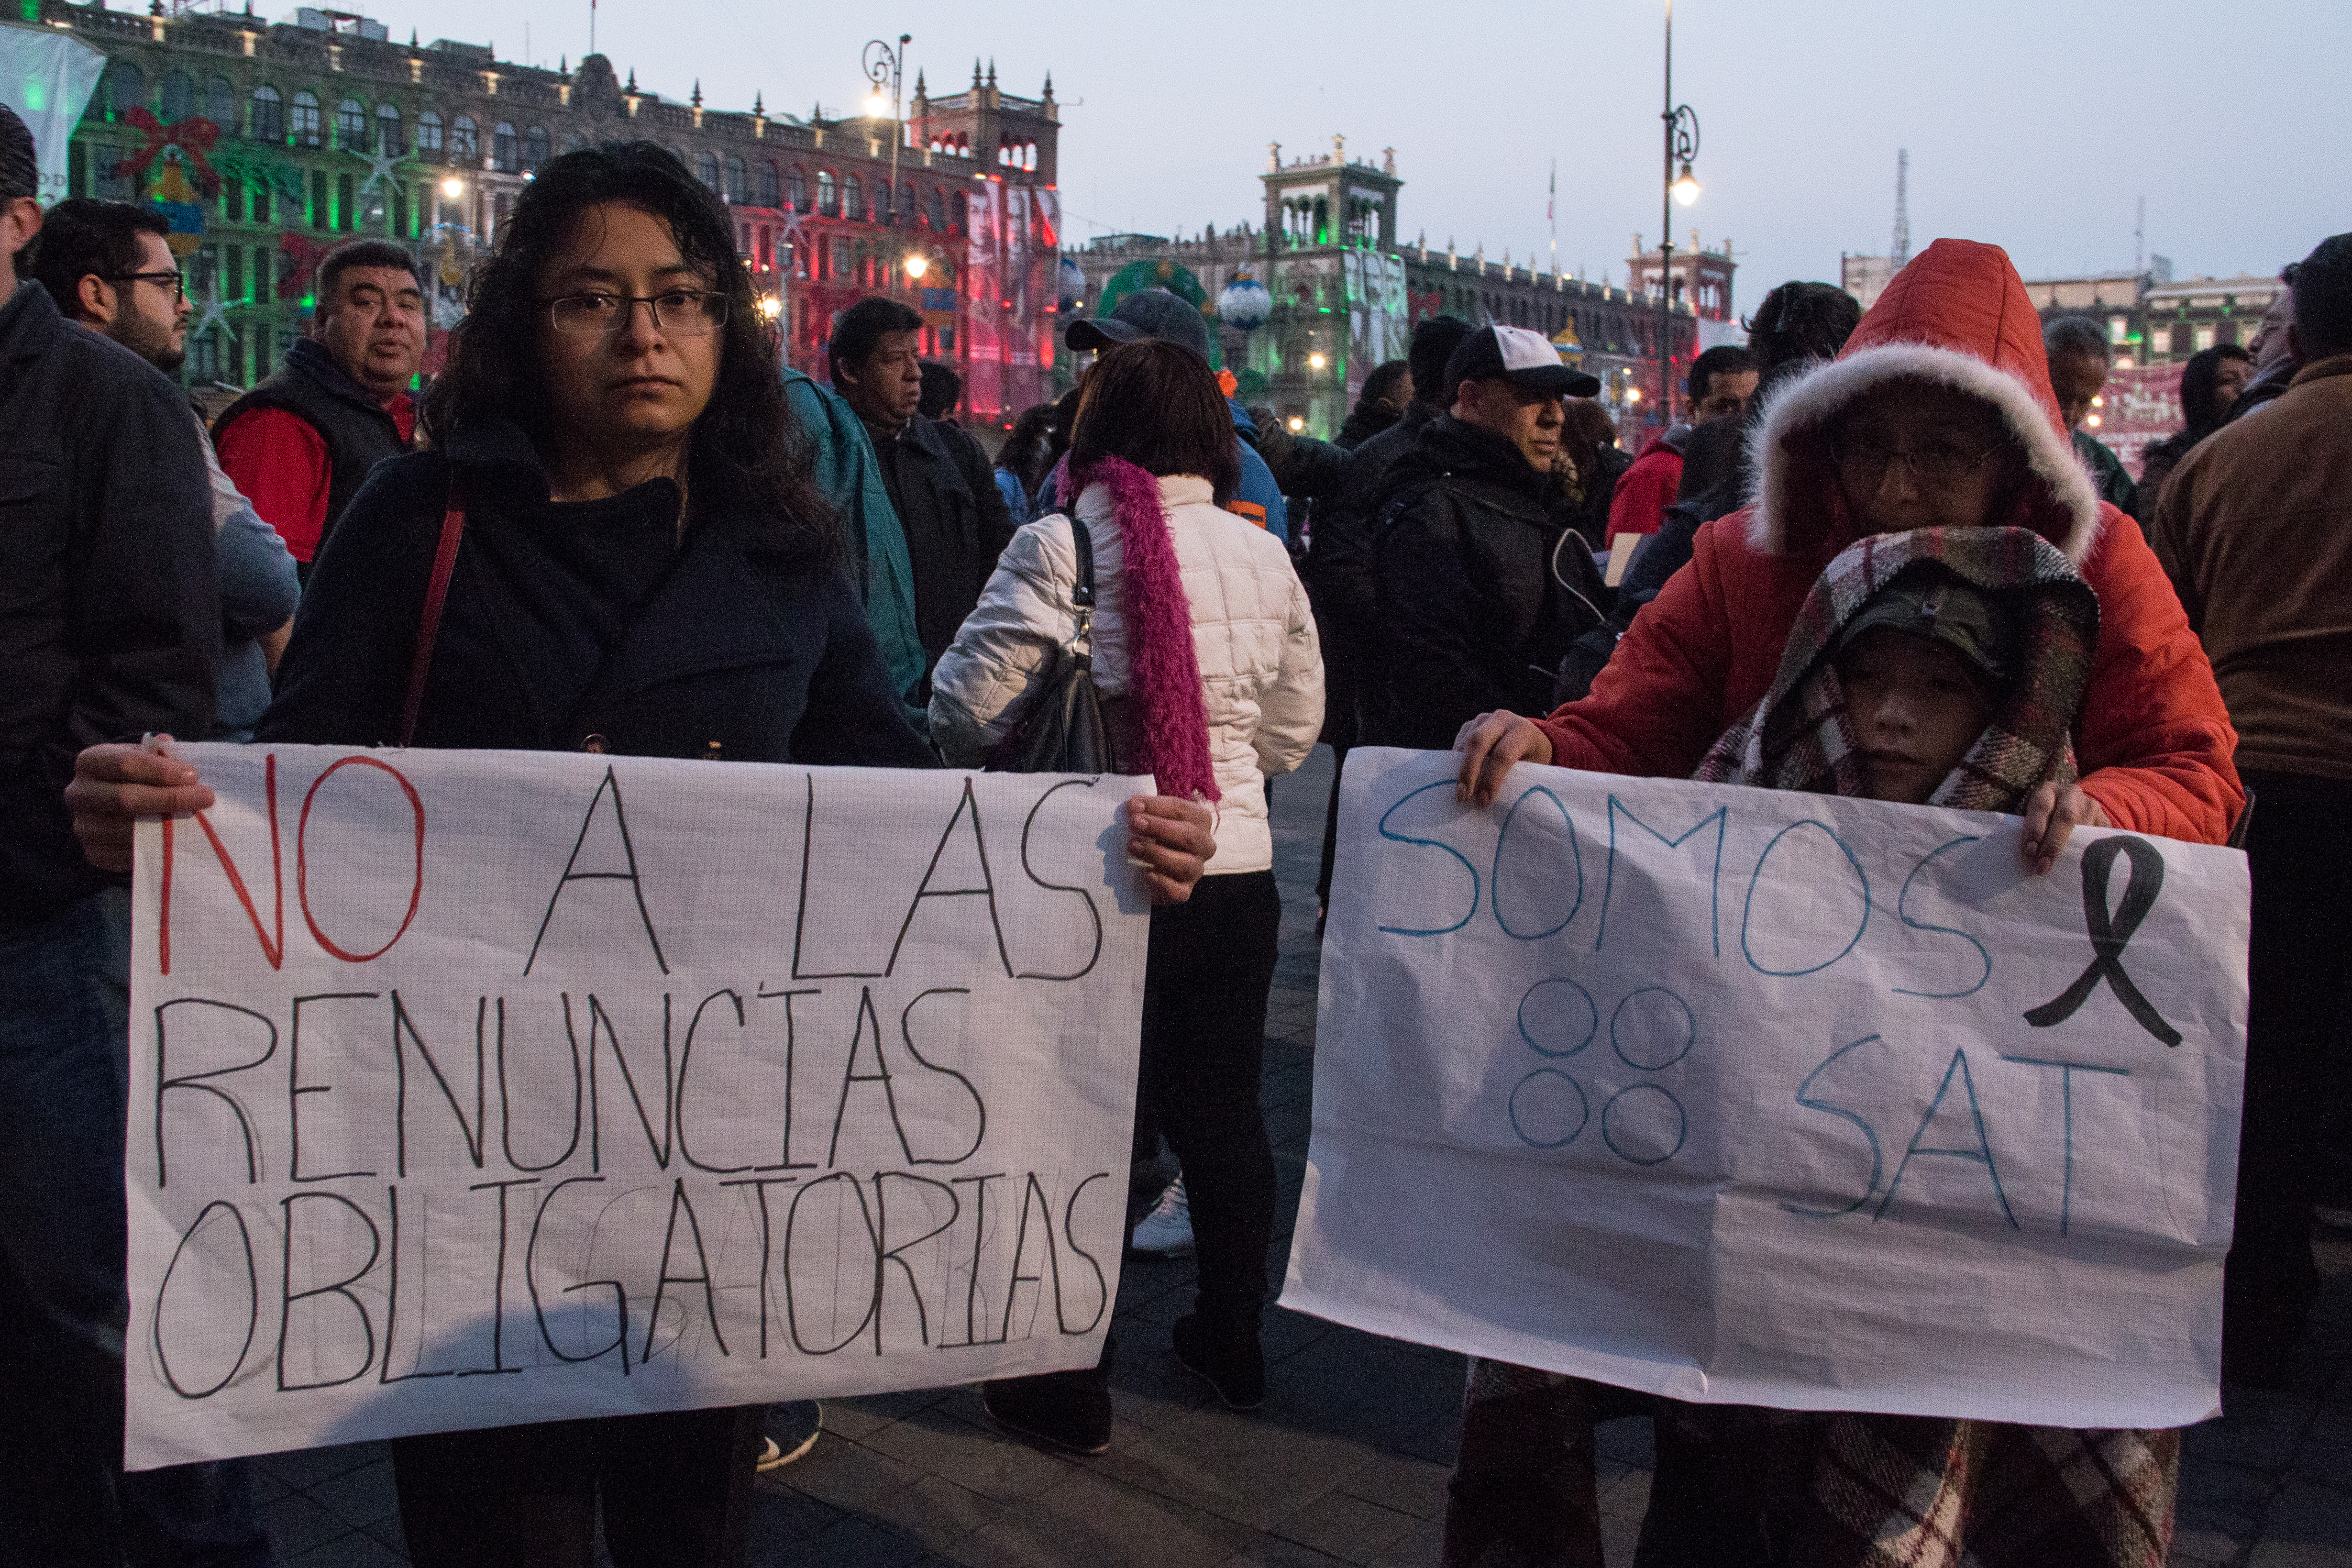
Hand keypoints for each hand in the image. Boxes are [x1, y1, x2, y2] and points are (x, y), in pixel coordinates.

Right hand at [64, 737, 212, 873]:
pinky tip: (181, 837)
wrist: (118, 809)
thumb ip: (160, 752)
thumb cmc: (140, 776)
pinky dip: (158, 845)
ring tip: (198, 816)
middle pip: (126, 799)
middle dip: (170, 798)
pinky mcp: (94, 853)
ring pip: (129, 829)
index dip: (160, 770)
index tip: (193, 775)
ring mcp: (83, 826)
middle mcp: (78, 793)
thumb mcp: (147, 758)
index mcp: (90, 762)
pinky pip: (129, 853)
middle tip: (206, 797)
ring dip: (168, 824)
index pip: (123, 763)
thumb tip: (168, 745)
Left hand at [1128, 795, 1215, 905]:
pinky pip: (1178, 891)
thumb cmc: (1154, 834)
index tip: (1133, 806)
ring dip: (1156, 853)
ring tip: (1133, 846)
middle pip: (1189, 836)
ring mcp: (1196, 869)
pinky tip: (1146, 873)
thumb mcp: (1151, 816)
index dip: (1157, 807)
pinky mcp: (1185, 891)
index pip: (1183, 810)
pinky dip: (1162, 882)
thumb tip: (1134, 806)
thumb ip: (1144, 809)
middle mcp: (1204, 845)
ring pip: (1186, 864)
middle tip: (1134, 824)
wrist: (1153, 865)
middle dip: (1159, 828)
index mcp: (1200, 820)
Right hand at [1453, 710, 1552, 808]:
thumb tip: (1490, 800)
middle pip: (1478, 742)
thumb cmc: (1533, 756)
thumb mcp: (1533, 767)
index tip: (1484, 801)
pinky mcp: (1471, 724)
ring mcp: (1484, 719)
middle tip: (1463, 796)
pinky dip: (1456, 762)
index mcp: (1522, 731)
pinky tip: (1460, 778)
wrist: (1529, 733)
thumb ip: (1516, 779)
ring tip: (1460, 792)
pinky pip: (1459, 743)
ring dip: (1460, 769)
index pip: (1503, 754)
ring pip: (1465, 743)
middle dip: (1468, 771)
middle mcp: (1502, 719)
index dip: (1492, 779)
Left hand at [2019, 780, 2109, 875]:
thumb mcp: (2036, 817)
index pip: (2041, 806)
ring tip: (2060, 869)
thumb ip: (2032, 830)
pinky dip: (2089, 851)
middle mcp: (2071, 793)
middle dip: (2053, 843)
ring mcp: (2090, 804)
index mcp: (2048, 790)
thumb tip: (2028, 856)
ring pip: (2083, 827)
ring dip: (2070, 850)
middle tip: (2043, 865)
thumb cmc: (2046, 818)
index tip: (2030, 851)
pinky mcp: (2104, 818)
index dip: (2035, 829)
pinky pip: (2098, 836)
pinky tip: (2081, 865)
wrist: (2074, 809)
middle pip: (2066, 816)